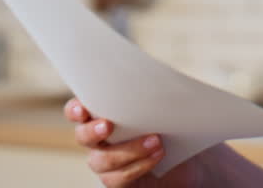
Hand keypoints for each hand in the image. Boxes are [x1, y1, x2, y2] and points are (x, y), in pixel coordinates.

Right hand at [66, 98, 193, 187]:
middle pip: (82, 136)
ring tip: (155, 140)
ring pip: (101, 160)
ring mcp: (107, 163)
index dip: (75, 109)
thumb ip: (153, 97)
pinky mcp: (119, 181)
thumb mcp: (165, 109)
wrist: (187, 162)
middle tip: (108, 126)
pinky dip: (138, 166)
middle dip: (92, 131)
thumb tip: (161, 84)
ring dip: (128, 150)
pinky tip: (157, 156)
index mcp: (103, 115)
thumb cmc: (172, 128)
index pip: (77, 111)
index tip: (83, 109)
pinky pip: (117, 179)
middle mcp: (99, 140)